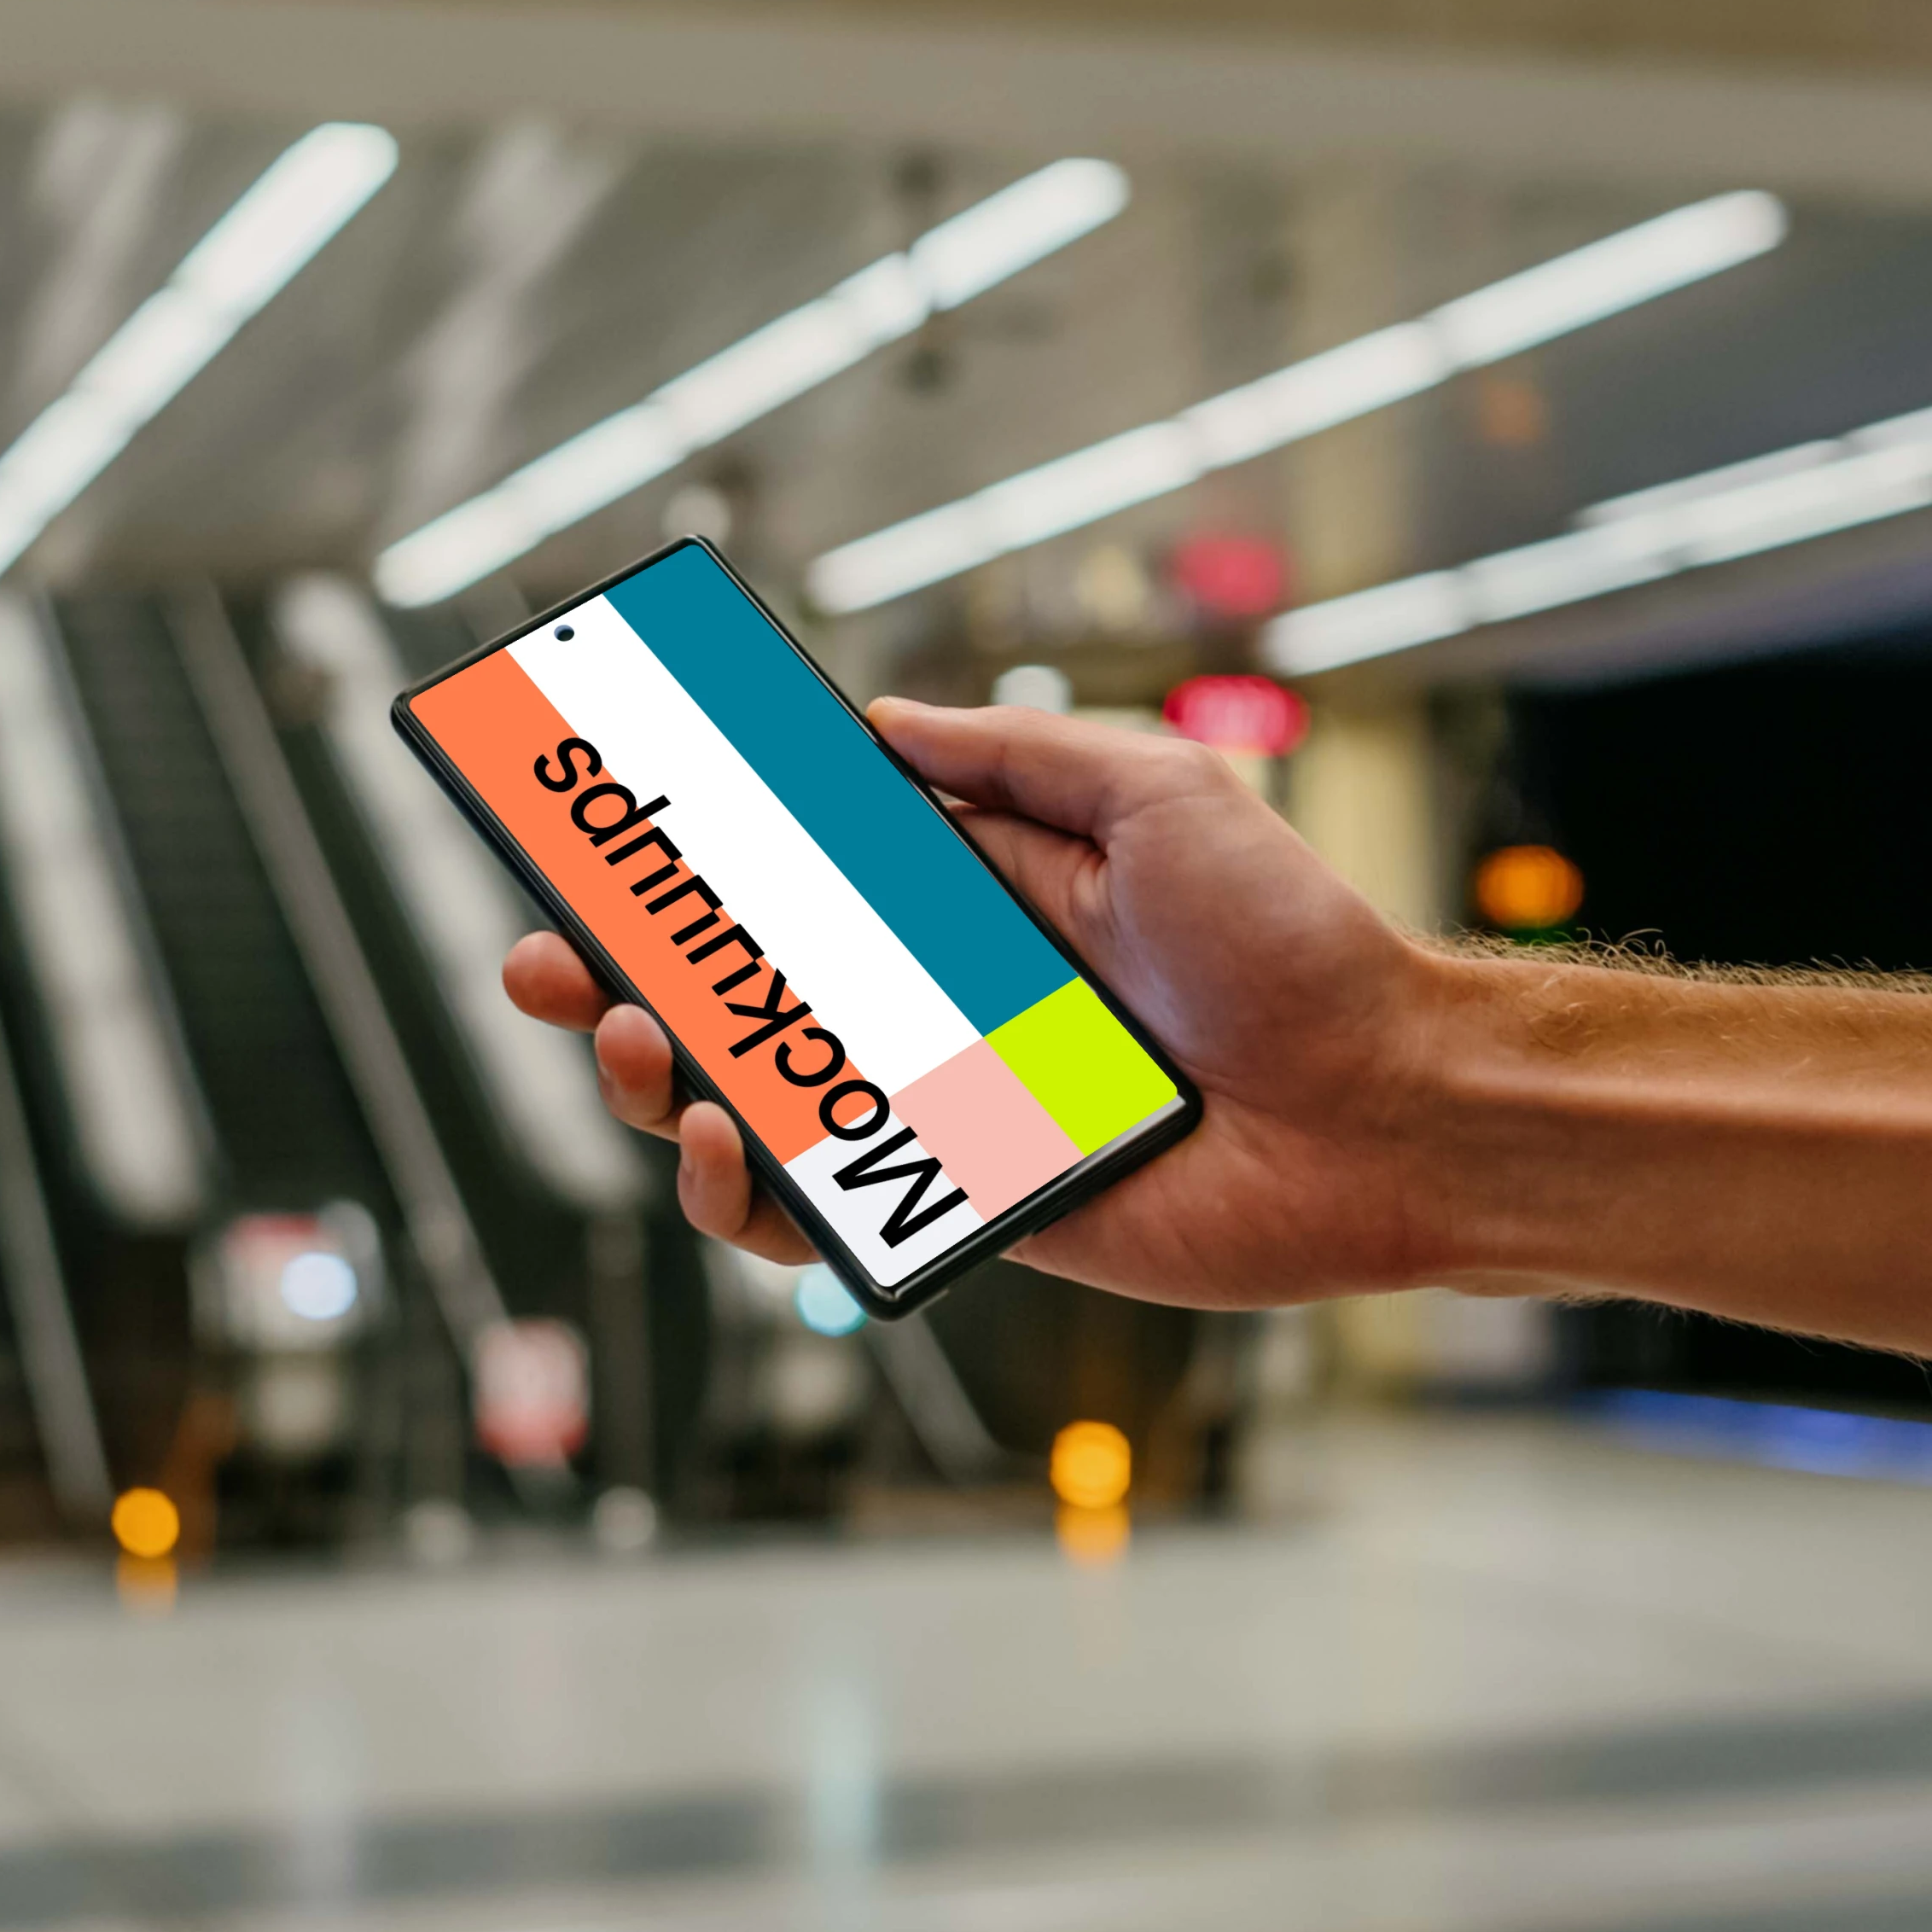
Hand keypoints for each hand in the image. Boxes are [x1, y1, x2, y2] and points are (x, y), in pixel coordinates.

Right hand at [501, 699, 1465, 1308]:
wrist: (1388, 1108)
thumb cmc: (1293, 945)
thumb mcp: (1158, 792)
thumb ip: (1012, 760)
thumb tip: (873, 723)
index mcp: (976, 899)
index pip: (799, 872)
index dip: (692, 861)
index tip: (595, 832)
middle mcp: (942, 1004)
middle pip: (741, 994)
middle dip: (620, 977)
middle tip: (543, 962)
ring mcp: (944, 1110)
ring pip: (754, 1104)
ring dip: (657, 1080)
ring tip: (628, 1047)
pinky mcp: (969, 1206)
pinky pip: (825, 1208)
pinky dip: (747, 1190)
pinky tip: (719, 1150)